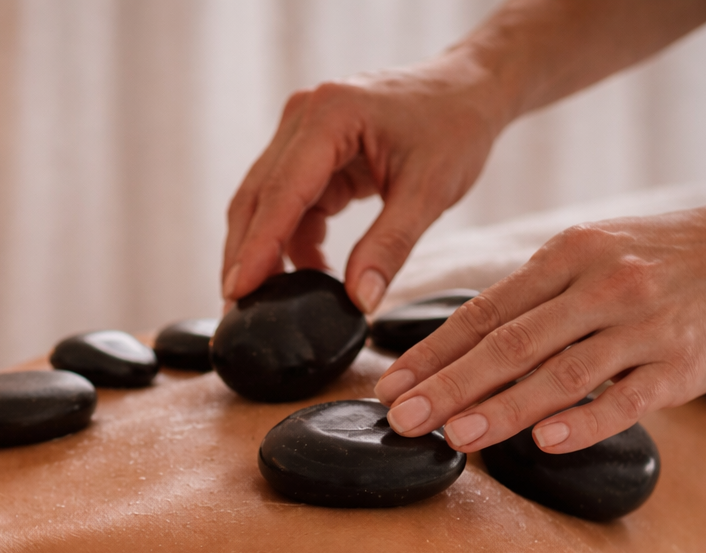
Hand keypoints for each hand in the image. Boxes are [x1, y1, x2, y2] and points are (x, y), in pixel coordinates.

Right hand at [222, 54, 508, 312]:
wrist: (469, 90)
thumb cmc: (456, 126)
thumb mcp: (430, 190)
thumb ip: (390, 246)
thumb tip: (360, 301)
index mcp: (330, 116)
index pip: (281, 192)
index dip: (257, 246)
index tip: (237, 291)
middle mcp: (304, 117)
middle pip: (257, 197)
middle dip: (247, 255)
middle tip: (239, 309)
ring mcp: (302, 132)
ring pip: (265, 203)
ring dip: (268, 251)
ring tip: (275, 301)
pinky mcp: (310, 151)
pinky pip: (289, 203)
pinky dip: (294, 240)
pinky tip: (311, 272)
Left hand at [374, 199, 705, 452]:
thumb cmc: (656, 258)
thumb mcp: (587, 254)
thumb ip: (529, 298)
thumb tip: (455, 350)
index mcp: (566, 256)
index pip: (484, 311)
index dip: (433, 352)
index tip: (390, 386)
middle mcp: (601, 287)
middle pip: (511, 344)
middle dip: (450, 385)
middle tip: (404, 418)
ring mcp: (644, 326)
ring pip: (562, 374)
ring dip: (503, 408)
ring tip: (456, 436)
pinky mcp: (682, 366)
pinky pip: (626, 399)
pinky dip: (584, 422)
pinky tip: (543, 442)